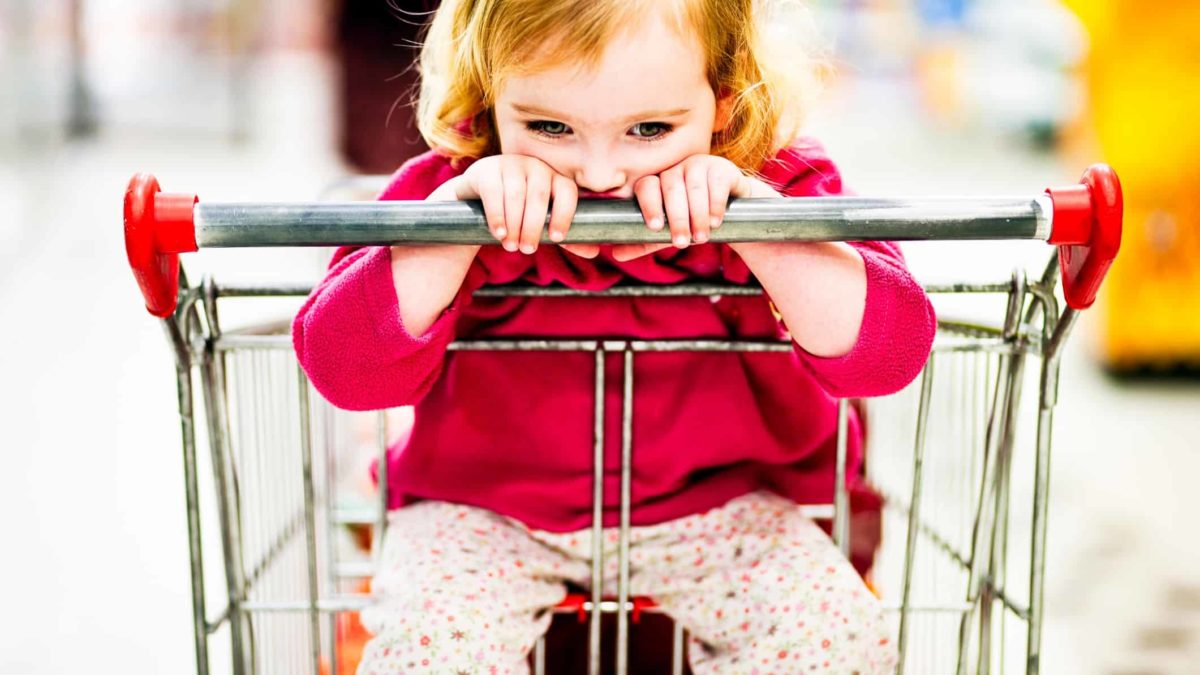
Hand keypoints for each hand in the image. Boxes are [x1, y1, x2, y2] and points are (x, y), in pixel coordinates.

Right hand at [453, 155, 598, 257]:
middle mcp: (536, 166)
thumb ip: (564, 236)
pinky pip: (495, 192)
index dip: (565, 214)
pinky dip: (497, 216)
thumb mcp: (540, 222)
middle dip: (534, 226)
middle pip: (540, 196)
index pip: (568, 191)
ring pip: (517, 195)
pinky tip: (499, 233)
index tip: (556, 238)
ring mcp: (511, 164)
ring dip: (515, 224)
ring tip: (511, 246)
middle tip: (527, 249)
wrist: (477, 198)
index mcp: (555, 177)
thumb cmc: (518, 212)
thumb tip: (593, 252)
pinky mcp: (488, 169)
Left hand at [612, 154, 773, 261]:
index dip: (649, 205)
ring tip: (701, 237)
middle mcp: (675, 169)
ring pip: (694, 186)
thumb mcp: (669, 233)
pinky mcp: (721, 168)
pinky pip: (716, 183)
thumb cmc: (692, 219)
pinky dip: (715, 204)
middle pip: (671, 188)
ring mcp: (698, 164)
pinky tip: (715, 221)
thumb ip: (644, 242)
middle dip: (677, 218)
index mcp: (657, 181)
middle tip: (682, 243)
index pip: (647, 185)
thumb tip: (616, 254)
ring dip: (697, 215)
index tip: (656, 227)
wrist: (731, 210)